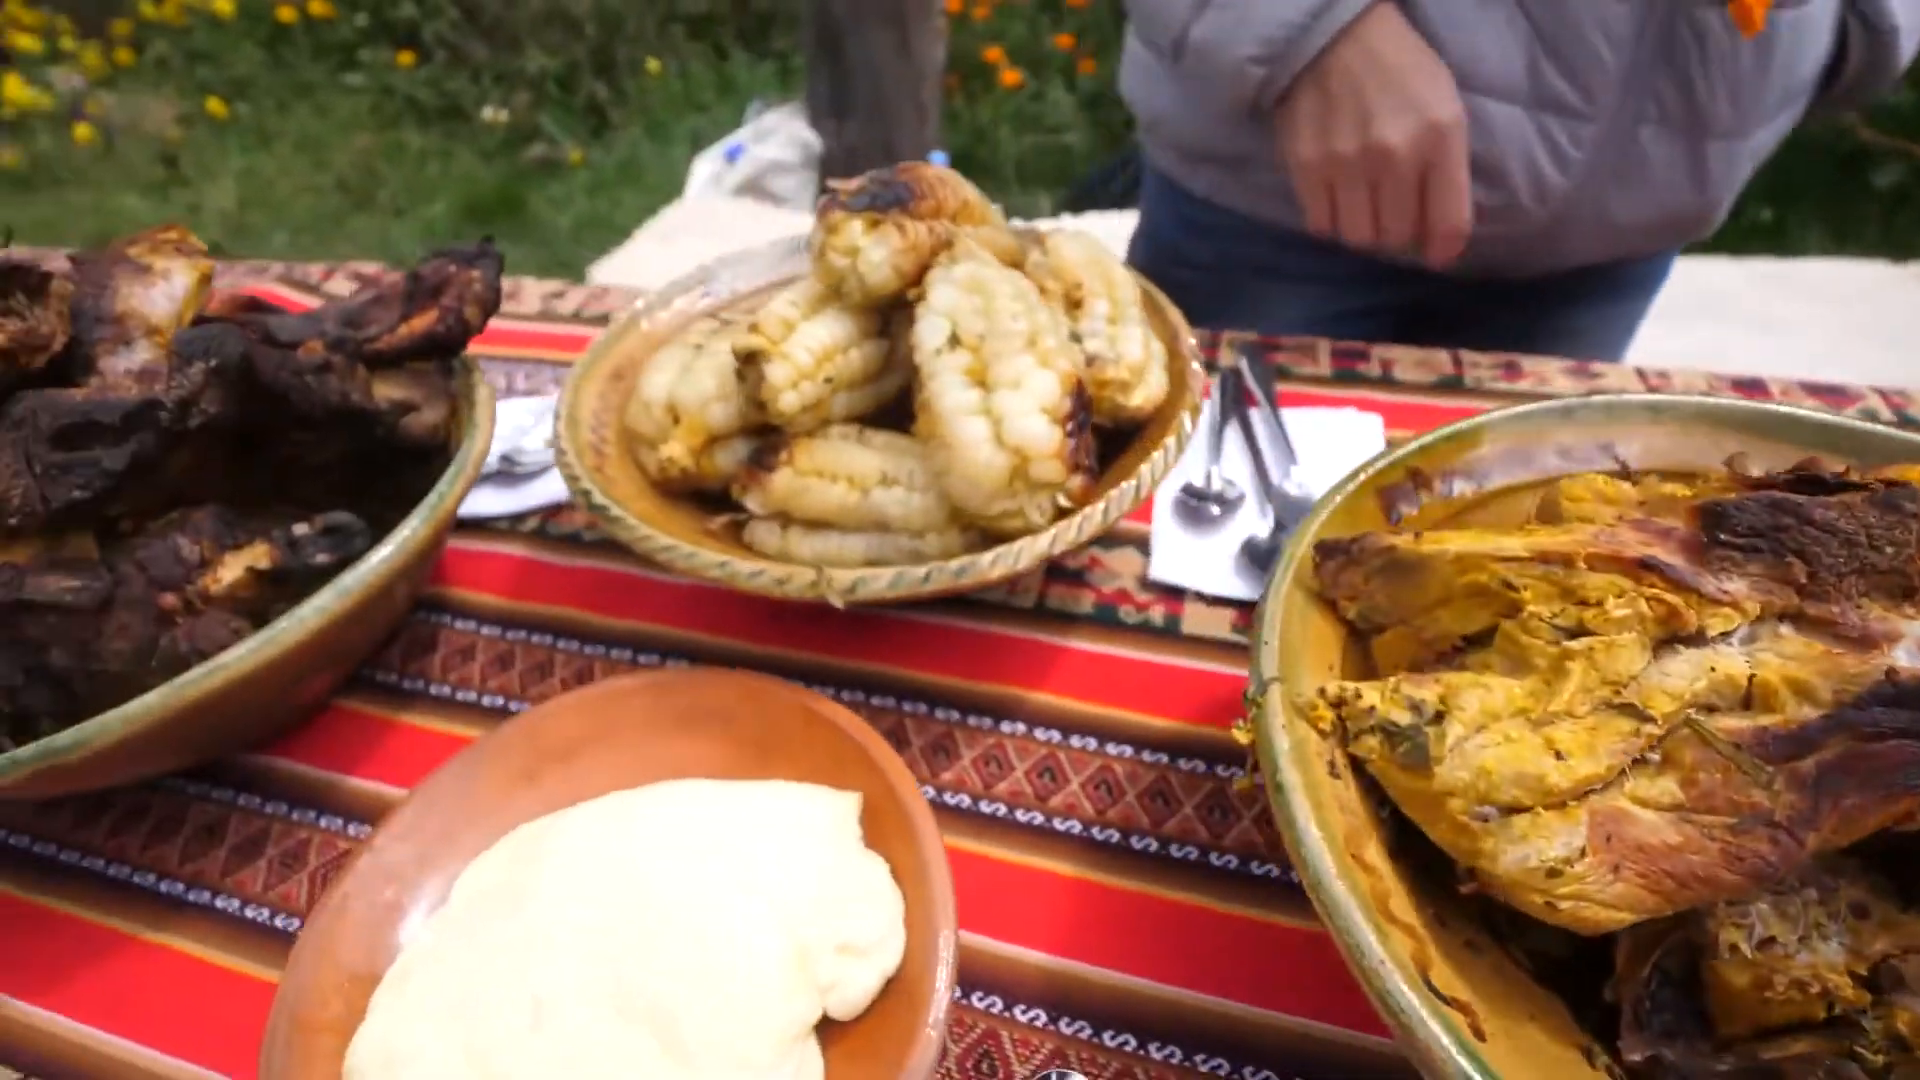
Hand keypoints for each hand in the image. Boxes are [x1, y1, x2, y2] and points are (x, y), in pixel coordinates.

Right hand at [1273, 2, 1471, 266]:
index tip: (1435, 255)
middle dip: (1399, 233)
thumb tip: (1441, 238)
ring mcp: (1347, 163)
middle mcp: (1395, 155)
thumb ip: (1449, 168)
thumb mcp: (1445, 108)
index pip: (1448, 222)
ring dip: (1364, 230)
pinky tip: (1337, 198)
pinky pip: (1321, 225)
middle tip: (1393, 214)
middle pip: (1398, 236)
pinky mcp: (1307, 167)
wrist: (1334, 37)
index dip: (1443, 249)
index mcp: (1439, 137)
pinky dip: (1331, 220)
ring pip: (1358, 237)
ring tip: (1363, 207)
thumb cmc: (1400, 72)